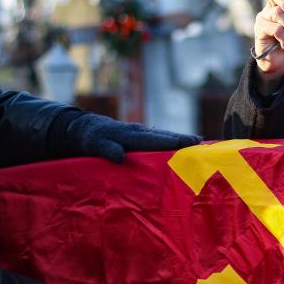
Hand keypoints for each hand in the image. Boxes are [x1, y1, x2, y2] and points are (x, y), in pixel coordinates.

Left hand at [67, 113, 201, 162]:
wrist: (82, 127)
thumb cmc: (89, 138)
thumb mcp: (94, 145)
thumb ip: (107, 149)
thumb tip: (119, 157)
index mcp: (131, 134)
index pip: (155, 139)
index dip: (173, 141)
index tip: (190, 143)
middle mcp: (138, 131)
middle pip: (164, 135)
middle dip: (182, 138)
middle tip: (201, 142)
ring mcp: (138, 132)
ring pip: (162, 135)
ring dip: (178, 139)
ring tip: (196, 142)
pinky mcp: (137, 136)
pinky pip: (156, 138)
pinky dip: (168, 140)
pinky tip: (176, 144)